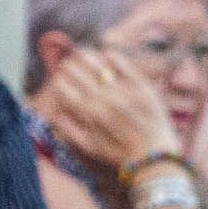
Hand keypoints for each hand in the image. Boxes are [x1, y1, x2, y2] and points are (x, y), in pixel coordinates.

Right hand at [45, 49, 176, 169]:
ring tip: (83, 53)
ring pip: (102, 71)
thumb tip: (54, 115)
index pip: (68, 93)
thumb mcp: (90, 147)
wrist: (153, 155)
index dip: (61, 83)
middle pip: (83, 79)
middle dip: (72, 68)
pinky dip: (116, 59)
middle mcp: (106, 103)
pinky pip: (127, 69)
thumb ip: (70, 131)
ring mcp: (125, 94)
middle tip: (67, 62)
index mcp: (91, 116)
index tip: (58, 77)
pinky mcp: (143, 89)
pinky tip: (107, 53)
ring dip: (89, 59)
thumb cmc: (118, 152)